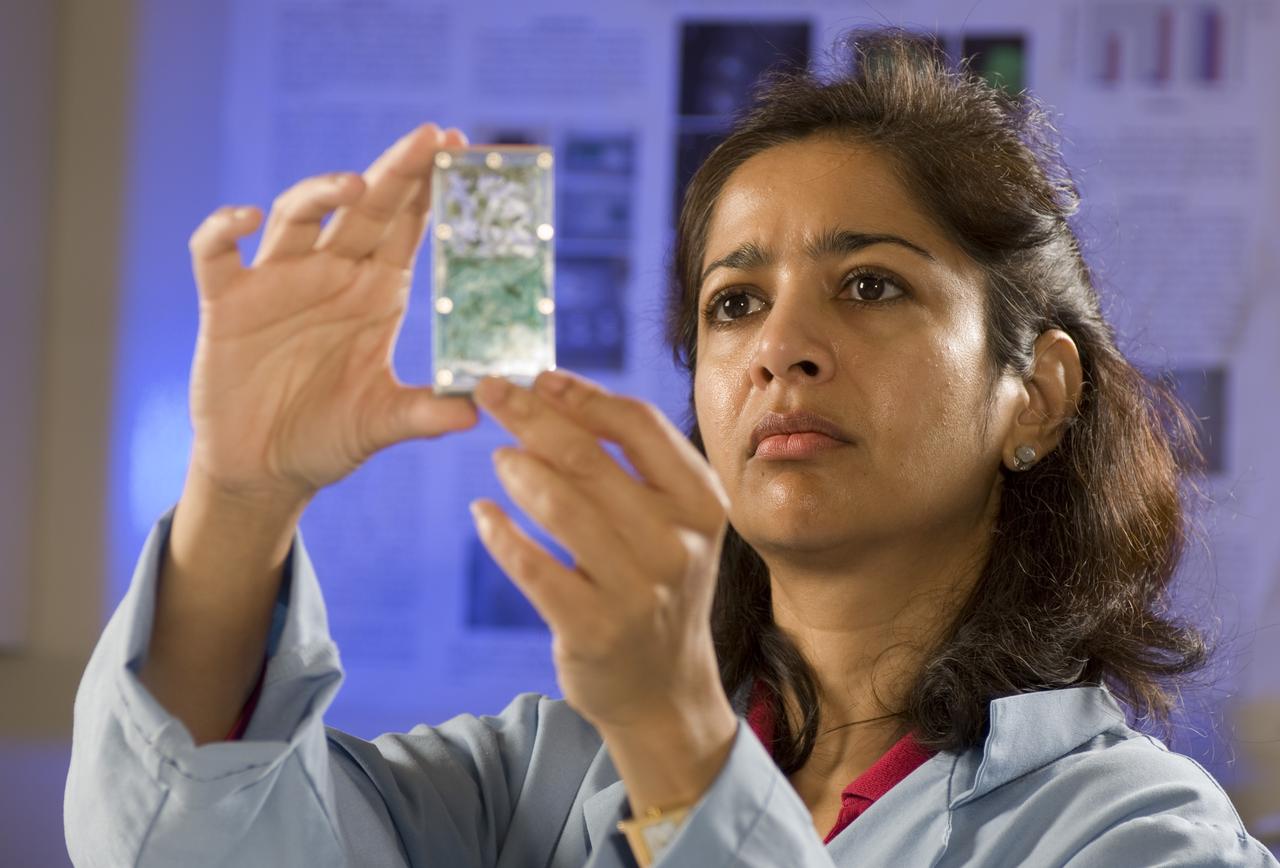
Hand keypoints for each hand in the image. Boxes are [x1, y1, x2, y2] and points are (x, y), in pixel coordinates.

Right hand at [184, 123, 477, 509]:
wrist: (265, 470)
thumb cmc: (330, 438)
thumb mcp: (381, 424)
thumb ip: (424, 413)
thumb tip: (475, 412)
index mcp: (375, 292)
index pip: (407, 226)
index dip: (431, 187)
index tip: (460, 148)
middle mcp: (330, 275)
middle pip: (363, 207)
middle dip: (396, 170)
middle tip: (430, 137)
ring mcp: (277, 284)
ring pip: (296, 216)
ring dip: (321, 194)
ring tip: (355, 185)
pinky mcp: (227, 304)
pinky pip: (216, 255)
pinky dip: (222, 231)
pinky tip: (242, 220)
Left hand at [469, 370, 738, 810]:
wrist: (664, 690)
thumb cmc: (658, 585)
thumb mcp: (672, 524)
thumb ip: (634, 465)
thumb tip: (560, 395)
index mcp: (701, 504)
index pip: (639, 425)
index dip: (583, 394)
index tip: (541, 377)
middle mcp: (676, 543)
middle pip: (588, 456)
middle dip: (530, 415)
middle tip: (490, 391)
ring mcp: (637, 589)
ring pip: (559, 505)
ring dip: (517, 470)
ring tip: (499, 457)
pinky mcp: (592, 629)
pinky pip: (531, 567)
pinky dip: (500, 534)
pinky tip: (483, 515)